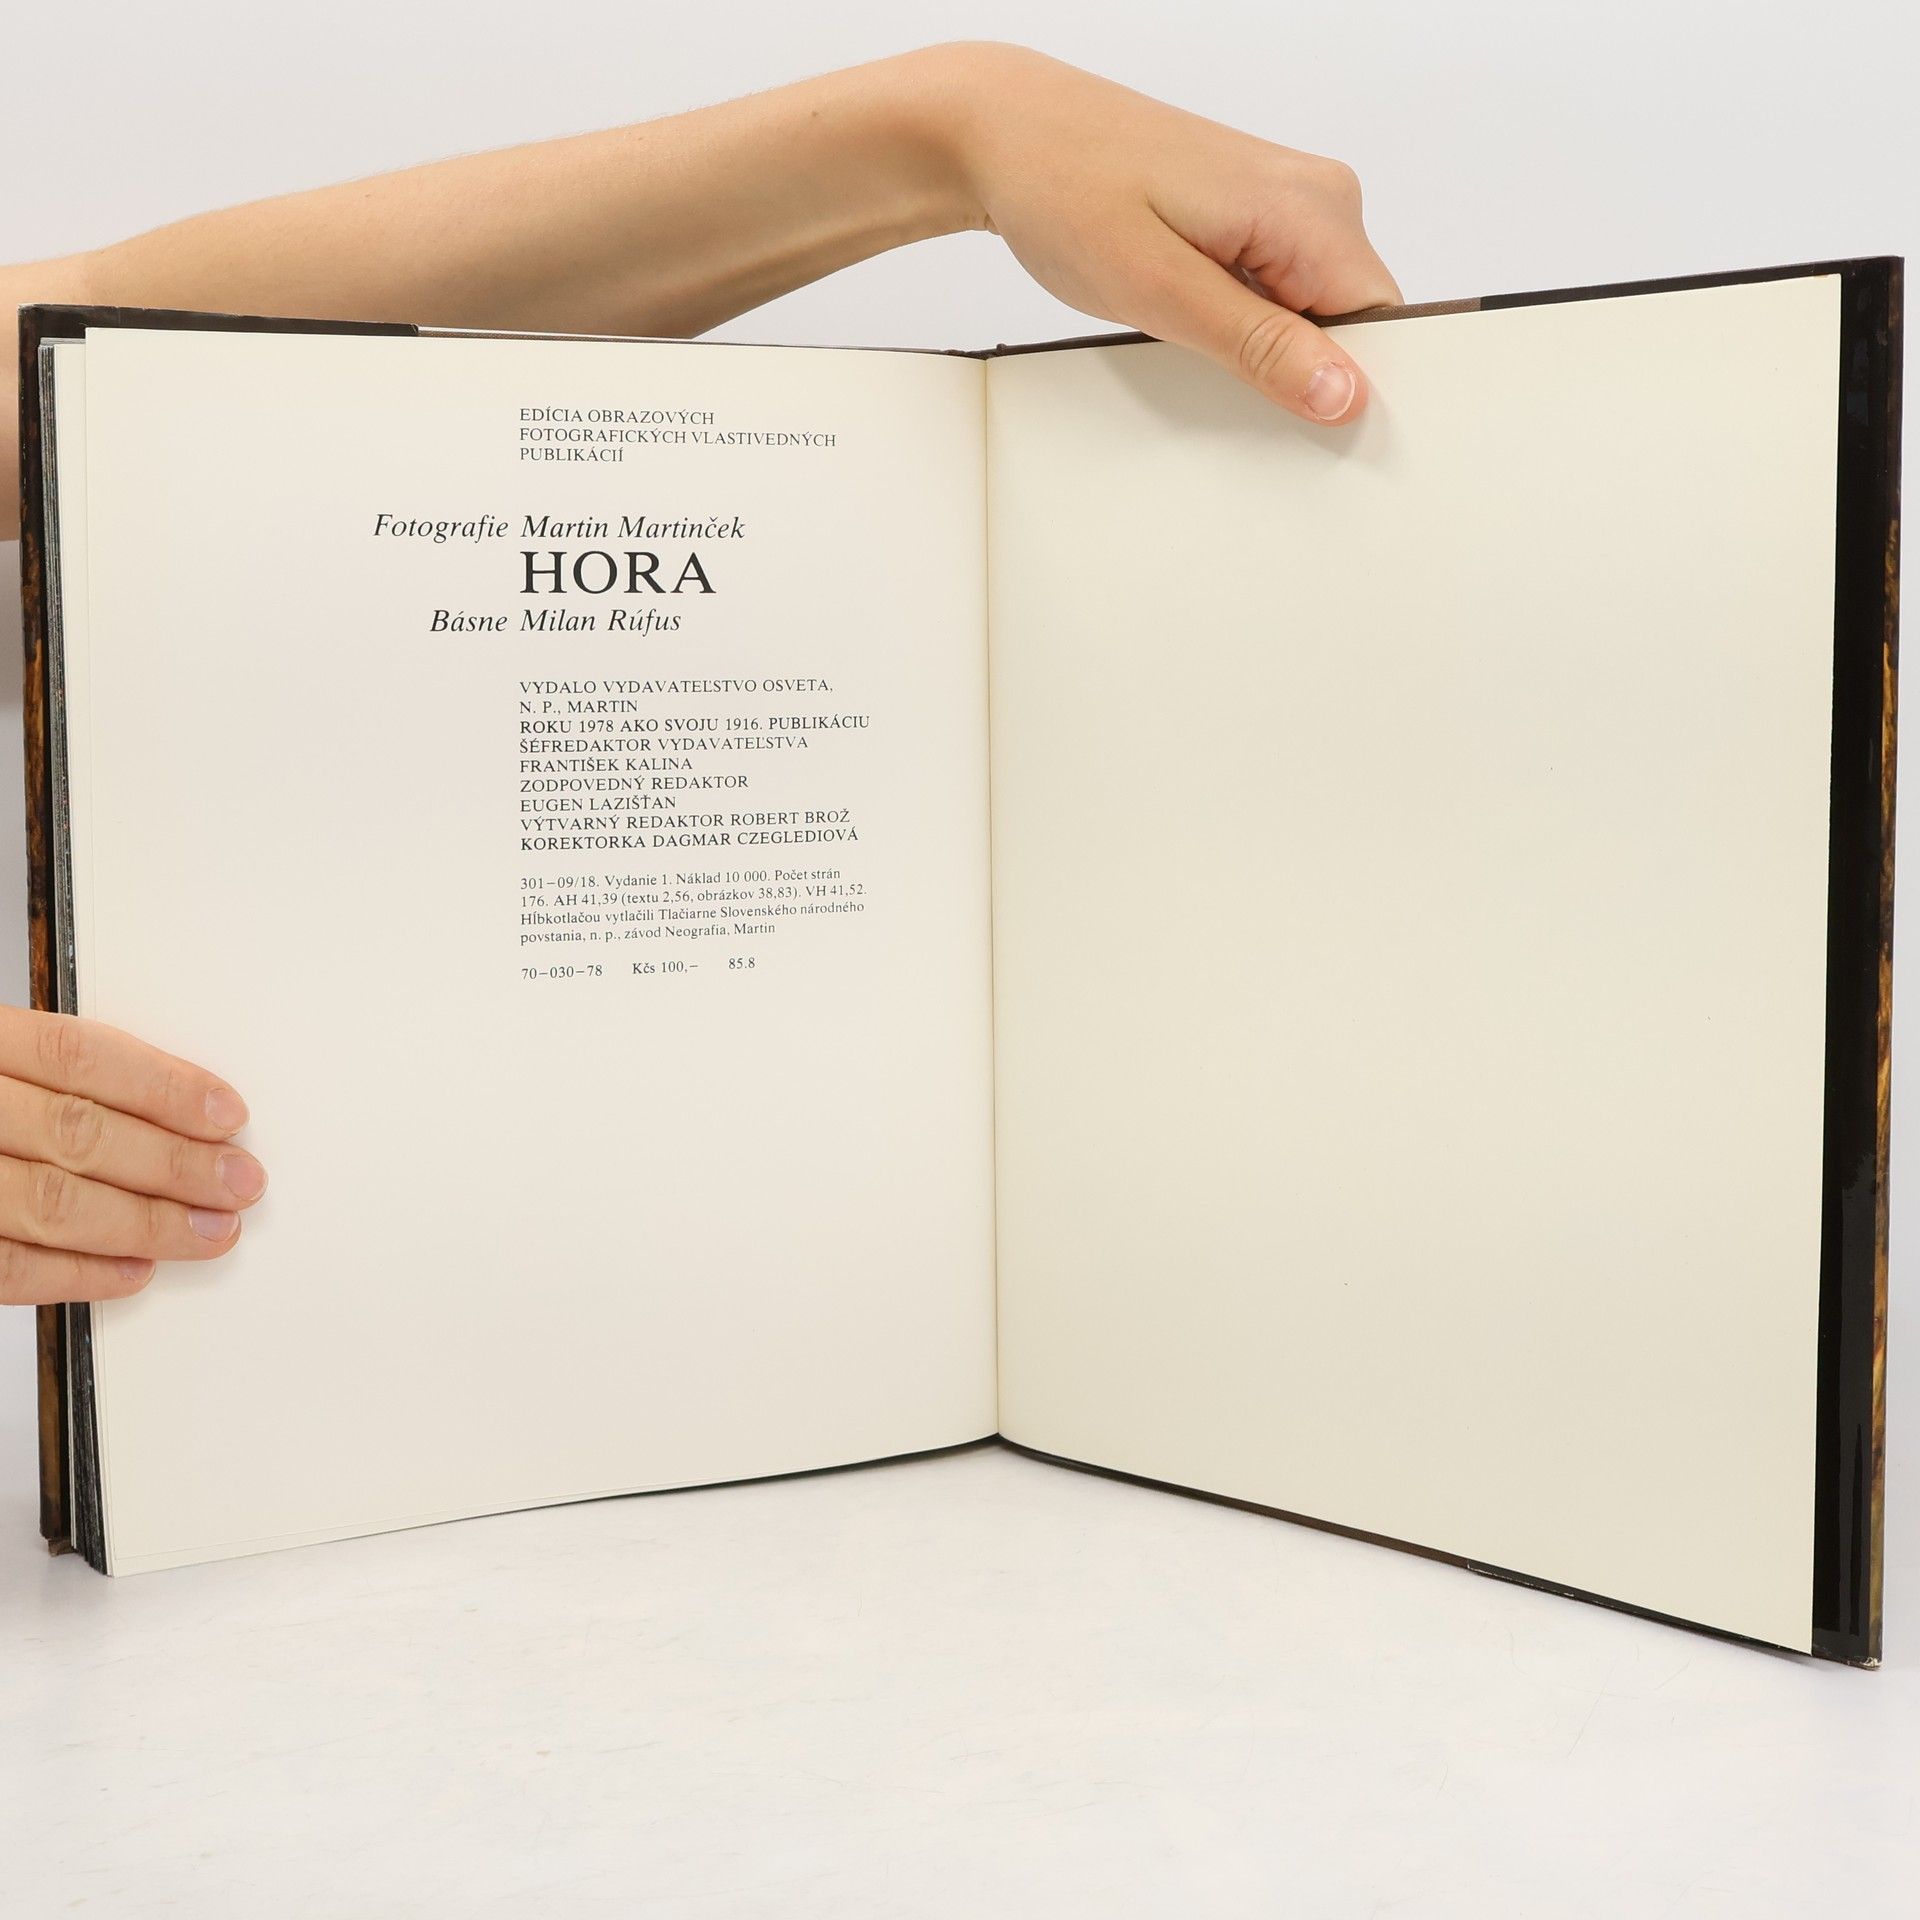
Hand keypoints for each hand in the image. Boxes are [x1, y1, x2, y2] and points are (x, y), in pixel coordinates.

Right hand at [0, 1009, 263, 1303]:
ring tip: (209, 1232)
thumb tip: (175, 1112)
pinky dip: (78, 1274)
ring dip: (144, 1223)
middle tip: (239, 1183)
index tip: (227, 1115)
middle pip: (76, 1132)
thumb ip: (51, 1075)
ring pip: (50, 1203)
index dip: (164, 1087)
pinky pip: (5, 1268)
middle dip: (175, 1164)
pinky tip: (133, 1271)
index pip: (78, 1056)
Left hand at [932, 44, 1400, 424]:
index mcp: (1312, 208)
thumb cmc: (1067, 190)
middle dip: (1297, 373)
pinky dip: (1239, 323)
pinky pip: (1276, 292)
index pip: (1383, 327)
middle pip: (1351, 325)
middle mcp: (1317, 198)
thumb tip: (1343, 394)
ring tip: (1186, 335)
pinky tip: (1187, 318)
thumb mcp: (1159, 290)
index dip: (1352, 388)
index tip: (1303, 429)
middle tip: (1216, 377)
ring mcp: (1287, 204)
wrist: (1007, 134)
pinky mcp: (1253, 216)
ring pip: (1311, 314)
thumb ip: (1258, 346)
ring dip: (1260, 348)